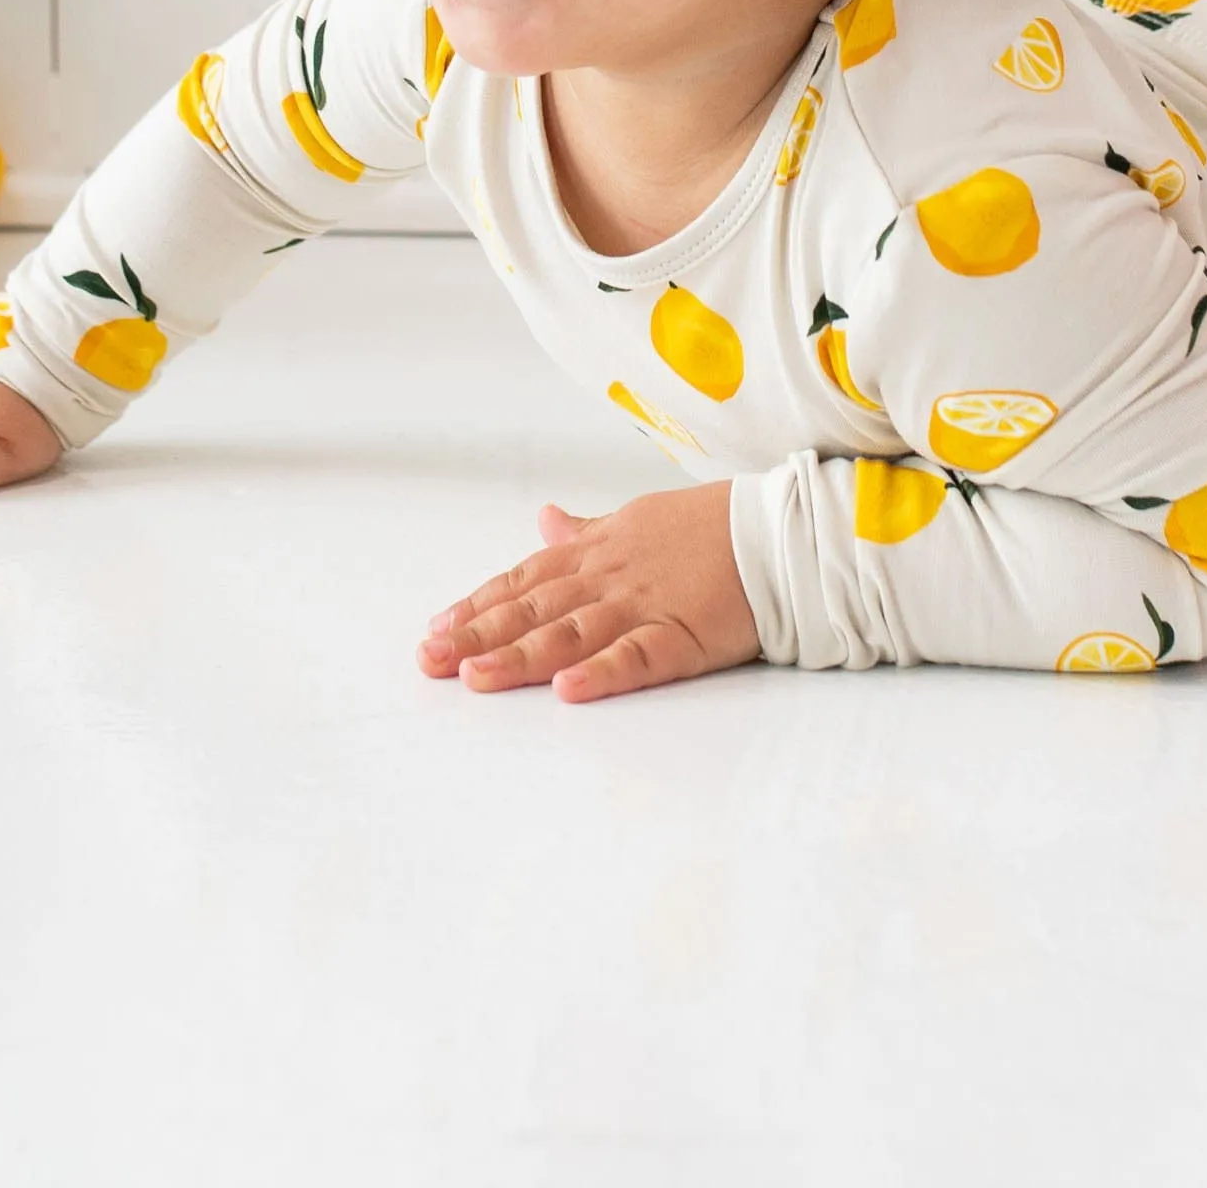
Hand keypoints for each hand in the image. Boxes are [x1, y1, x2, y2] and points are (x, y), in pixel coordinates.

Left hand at [418, 482, 759, 703]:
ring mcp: (644, 605)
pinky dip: (602, 672)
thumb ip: (587, 531)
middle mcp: (610, 577)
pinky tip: (568, 690)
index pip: (525, 579)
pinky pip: (637, 656)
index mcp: (599, 551)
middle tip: (430, 661)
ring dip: (521, 656)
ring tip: (476, 678)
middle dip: (479, 635)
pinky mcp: (683, 635)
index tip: (436, 629)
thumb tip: (545, 517)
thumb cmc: (710, 526)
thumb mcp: (637, 517)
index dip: (479, 605)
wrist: (776, 529)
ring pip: (571, 632)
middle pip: (534, 608)